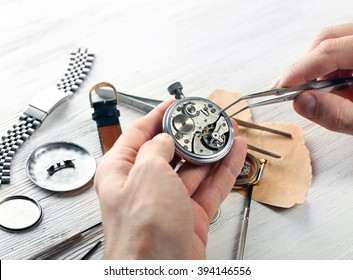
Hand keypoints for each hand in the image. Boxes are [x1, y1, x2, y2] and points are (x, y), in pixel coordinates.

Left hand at [94, 99, 246, 258]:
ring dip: (210, 150)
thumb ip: (156, 149)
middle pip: (169, 150)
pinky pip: (208, 185)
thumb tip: (166, 140)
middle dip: (189, 134)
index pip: (139, 133)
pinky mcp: (190, 213)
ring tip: (226, 132)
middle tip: (206, 120)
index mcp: (121, 171)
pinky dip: (222, 169)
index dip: (157, 115)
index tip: (174, 103)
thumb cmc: (142, 232)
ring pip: (193, 167)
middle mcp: (143, 184)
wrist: (161, 273)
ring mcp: (169, 199)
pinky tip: (233, 154)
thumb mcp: (146, 174)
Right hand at [276, 23, 352, 134]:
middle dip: (305, 67)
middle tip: (291, 92)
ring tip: (319, 96)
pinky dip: (327, 72)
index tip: (280, 86)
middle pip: (327, 39)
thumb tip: (302, 103)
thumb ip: (338, 113)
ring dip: (316, 71)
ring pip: (330, 44)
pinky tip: (332, 90)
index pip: (329, 50)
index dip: (300, 68)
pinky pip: (338, 52)